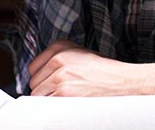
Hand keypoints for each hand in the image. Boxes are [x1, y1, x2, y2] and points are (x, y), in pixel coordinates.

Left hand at [27, 40, 152, 96]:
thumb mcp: (80, 54)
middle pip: (34, 83)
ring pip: (38, 95)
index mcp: (60, 47)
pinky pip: (46, 104)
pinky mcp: (63, 93)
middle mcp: (58, 59)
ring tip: (67, 97)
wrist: (121, 81)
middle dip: (45, 90)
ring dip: (49, 99)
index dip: (41, 78)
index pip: (33, 68)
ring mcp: (60, 76)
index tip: (49, 83)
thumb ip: (57, 60)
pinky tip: (68, 102)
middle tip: (62, 91)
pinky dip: (54, 107)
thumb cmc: (103, 71)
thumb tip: (37, 77)